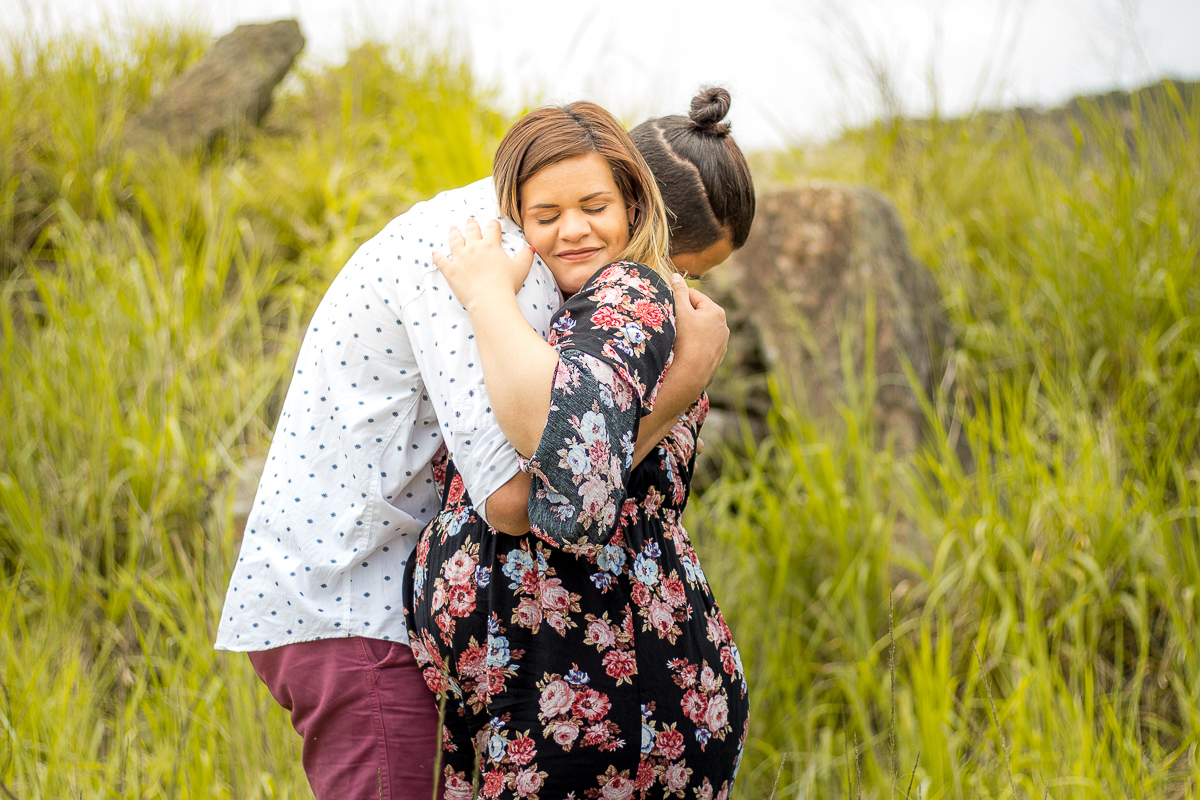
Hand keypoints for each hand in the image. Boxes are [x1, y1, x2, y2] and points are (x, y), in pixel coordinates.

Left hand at [431, 218, 534, 310]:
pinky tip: (435, 253)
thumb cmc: (507, 285)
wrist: (490, 300)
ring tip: (453, 229)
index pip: (492, 229)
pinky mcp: (451, 271)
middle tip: (470, 220)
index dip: (493, 225)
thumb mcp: (521, 269)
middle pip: (471, 231)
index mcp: (491, 245)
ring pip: (454, 241)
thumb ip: (525, 256)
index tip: (493, 224)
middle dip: (471, 224)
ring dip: (453, 234)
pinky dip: (438, 257)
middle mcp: (474, 247)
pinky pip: (442, 261)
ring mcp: (460, 258)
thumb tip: (530, 248)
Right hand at [669, 273, 728, 396]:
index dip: (679, 299)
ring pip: (702, 329)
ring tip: (679, 337)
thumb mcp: (681, 312)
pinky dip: (696, 343)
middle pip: (699, 312)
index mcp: (716, 311)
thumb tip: (675, 276)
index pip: (694, 296)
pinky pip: (704, 343)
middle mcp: (723, 325)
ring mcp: (722, 341)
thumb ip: (678, 292)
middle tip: (673, 323)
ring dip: (692, 329)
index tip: (670, 307)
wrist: (692, 372)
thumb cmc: (686, 339)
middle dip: (686, 315)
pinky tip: (687, 349)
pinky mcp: (718, 355)